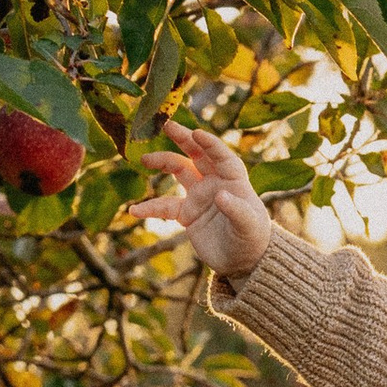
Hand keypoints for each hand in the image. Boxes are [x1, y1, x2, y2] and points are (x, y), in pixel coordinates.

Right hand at [137, 125, 270, 279]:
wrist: (242, 263)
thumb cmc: (252, 240)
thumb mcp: (248, 227)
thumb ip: (237, 211)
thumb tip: (220, 195)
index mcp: (234, 180)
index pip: (222, 156)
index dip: (210, 143)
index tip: (196, 133)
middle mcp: (215, 182)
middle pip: (196, 153)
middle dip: (182, 138)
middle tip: (165, 124)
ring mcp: (199, 195)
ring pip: (178, 170)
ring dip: (162, 162)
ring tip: (144, 160)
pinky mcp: (186, 213)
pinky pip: (165, 206)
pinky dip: (150, 208)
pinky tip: (134, 211)